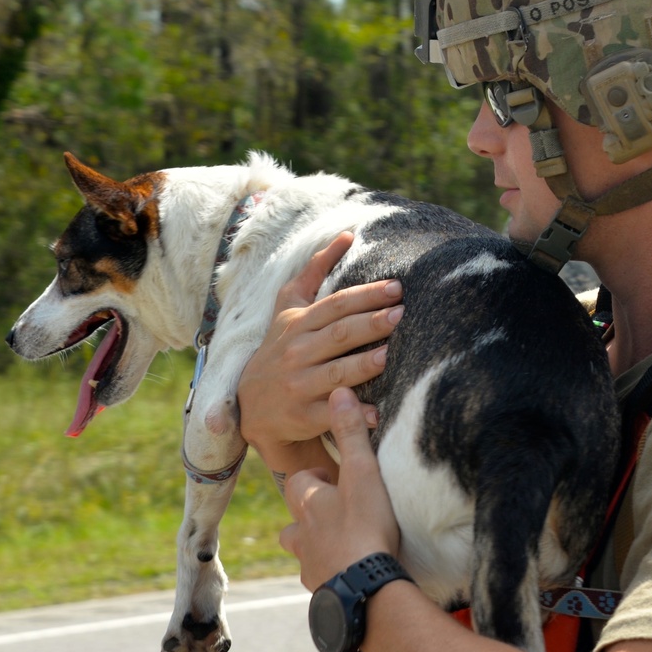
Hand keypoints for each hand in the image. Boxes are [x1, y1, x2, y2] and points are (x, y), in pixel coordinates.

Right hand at [238, 232, 402, 478]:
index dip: (365, 295)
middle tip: (401, 313)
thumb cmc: (281, 347)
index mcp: (298, 323)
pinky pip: (331, 415)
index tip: (396, 288)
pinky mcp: (303, 416)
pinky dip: (354, 413)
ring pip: (336, 372)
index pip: (336, 305)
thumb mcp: (289, 307)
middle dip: (370, 323)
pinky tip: (377, 413)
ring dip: (364, 364)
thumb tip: (347, 235)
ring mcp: (299, 384)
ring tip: (390, 354)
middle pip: (339, 334)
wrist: (251, 405)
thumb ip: (315, 270)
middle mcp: (297, 352)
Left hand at [281, 387, 400, 590]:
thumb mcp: (362, 472)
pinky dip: (330, 574)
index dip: (314, 475)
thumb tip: (339, 393)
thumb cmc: (364, 526)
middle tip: (338, 509)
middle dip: (310, 514)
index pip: (299, 481)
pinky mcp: (323, 591)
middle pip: (294, 522)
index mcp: (309, 503)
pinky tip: (348, 573)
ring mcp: (310, 566)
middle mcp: (302, 535)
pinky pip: (321, 580)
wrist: (364, 588)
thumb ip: (351, 433)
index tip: (334, 474)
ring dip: (316, 546)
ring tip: (340, 544)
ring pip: (303, 552)